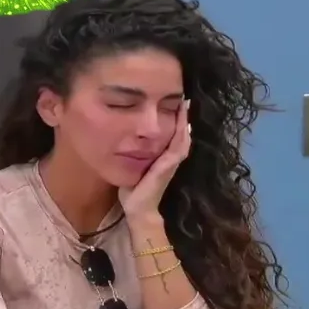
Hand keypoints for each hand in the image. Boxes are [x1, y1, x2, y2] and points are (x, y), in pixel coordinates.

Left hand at [118, 100, 191, 219]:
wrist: (138, 209)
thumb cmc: (134, 190)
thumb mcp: (135, 167)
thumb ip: (134, 155)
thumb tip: (124, 141)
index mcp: (164, 158)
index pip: (173, 135)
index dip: (176, 120)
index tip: (176, 103)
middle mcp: (171, 159)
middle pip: (181, 133)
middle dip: (183, 117)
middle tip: (185, 99)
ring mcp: (171, 162)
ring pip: (183, 138)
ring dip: (185, 122)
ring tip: (185, 105)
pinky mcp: (168, 166)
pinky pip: (178, 147)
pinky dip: (181, 134)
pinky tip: (182, 123)